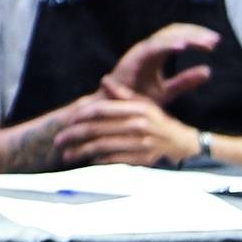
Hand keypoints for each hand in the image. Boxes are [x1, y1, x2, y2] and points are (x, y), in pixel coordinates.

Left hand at [53, 90, 201, 167]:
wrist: (182, 143)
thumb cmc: (159, 121)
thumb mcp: (144, 103)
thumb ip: (122, 94)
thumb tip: (104, 80)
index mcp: (136, 109)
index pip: (101, 110)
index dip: (81, 114)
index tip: (67, 120)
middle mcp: (138, 125)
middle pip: (97, 130)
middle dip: (74, 135)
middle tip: (58, 140)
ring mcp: (140, 144)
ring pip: (102, 147)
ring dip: (81, 152)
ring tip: (66, 155)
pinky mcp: (142, 160)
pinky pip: (115, 160)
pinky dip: (99, 161)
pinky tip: (88, 161)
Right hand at [101, 22, 218, 104]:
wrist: (114, 112)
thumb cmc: (136, 101)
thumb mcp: (168, 91)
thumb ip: (186, 81)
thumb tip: (208, 71)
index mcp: (157, 54)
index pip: (178, 35)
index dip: (197, 35)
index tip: (215, 43)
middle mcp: (148, 49)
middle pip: (173, 30)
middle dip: (195, 32)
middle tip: (215, 40)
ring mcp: (140, 52)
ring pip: (165, 36)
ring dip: (185, 37)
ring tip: (204, 43)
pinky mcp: (132, 58)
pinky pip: (151, 47)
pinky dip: (167, 44)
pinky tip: (183, 46)